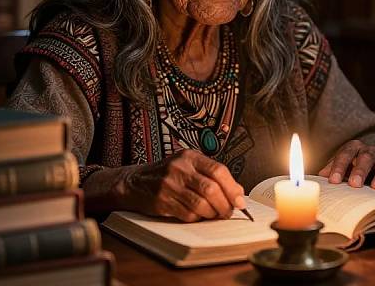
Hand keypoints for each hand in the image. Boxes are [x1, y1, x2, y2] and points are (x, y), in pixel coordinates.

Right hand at [122, 149, 245, 221]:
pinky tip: (196, 215)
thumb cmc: (167, 174)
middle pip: (211, 189)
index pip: (218, 170)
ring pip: (201, 204)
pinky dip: (197, 218)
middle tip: (228, 212)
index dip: (232, 188)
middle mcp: (179, 167)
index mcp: (190, 156)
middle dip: (224, 205)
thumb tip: (238, 192)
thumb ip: (211, 175)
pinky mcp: (162, 201)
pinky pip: (188, 214)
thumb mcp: (188, 166)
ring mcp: (169, 184)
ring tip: (214, 214)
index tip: (240, 201)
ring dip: (212, 214)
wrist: (135, 182)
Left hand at [318, 140, 374, 190]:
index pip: (344, 155)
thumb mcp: (342, 163)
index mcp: (353, 147)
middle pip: (365, 158)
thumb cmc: (352, 164)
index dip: (339, 167)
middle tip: (354, 184)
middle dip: (359, 171)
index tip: (333, 181)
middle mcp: (369, 151)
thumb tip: (318, 177)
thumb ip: (331, 168)